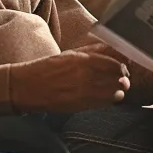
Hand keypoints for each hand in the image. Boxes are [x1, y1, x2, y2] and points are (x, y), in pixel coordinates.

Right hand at [11, 49, 131, 112]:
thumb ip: (92, 51)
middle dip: (123, 77)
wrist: (26, 87)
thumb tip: (112, 48)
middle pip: (117, 75)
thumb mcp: (70, 54)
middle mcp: (85, 73)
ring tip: (118, 89)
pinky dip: (111, 100)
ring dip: (119, 89)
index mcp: (83, 58)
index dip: (124, 64)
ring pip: (114, 90)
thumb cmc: (46, 69)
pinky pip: (104, 102)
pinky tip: (110, 98)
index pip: (115, 60)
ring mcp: (84, 89)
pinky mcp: (80, 104)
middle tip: (124, 79)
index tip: (126, 66)